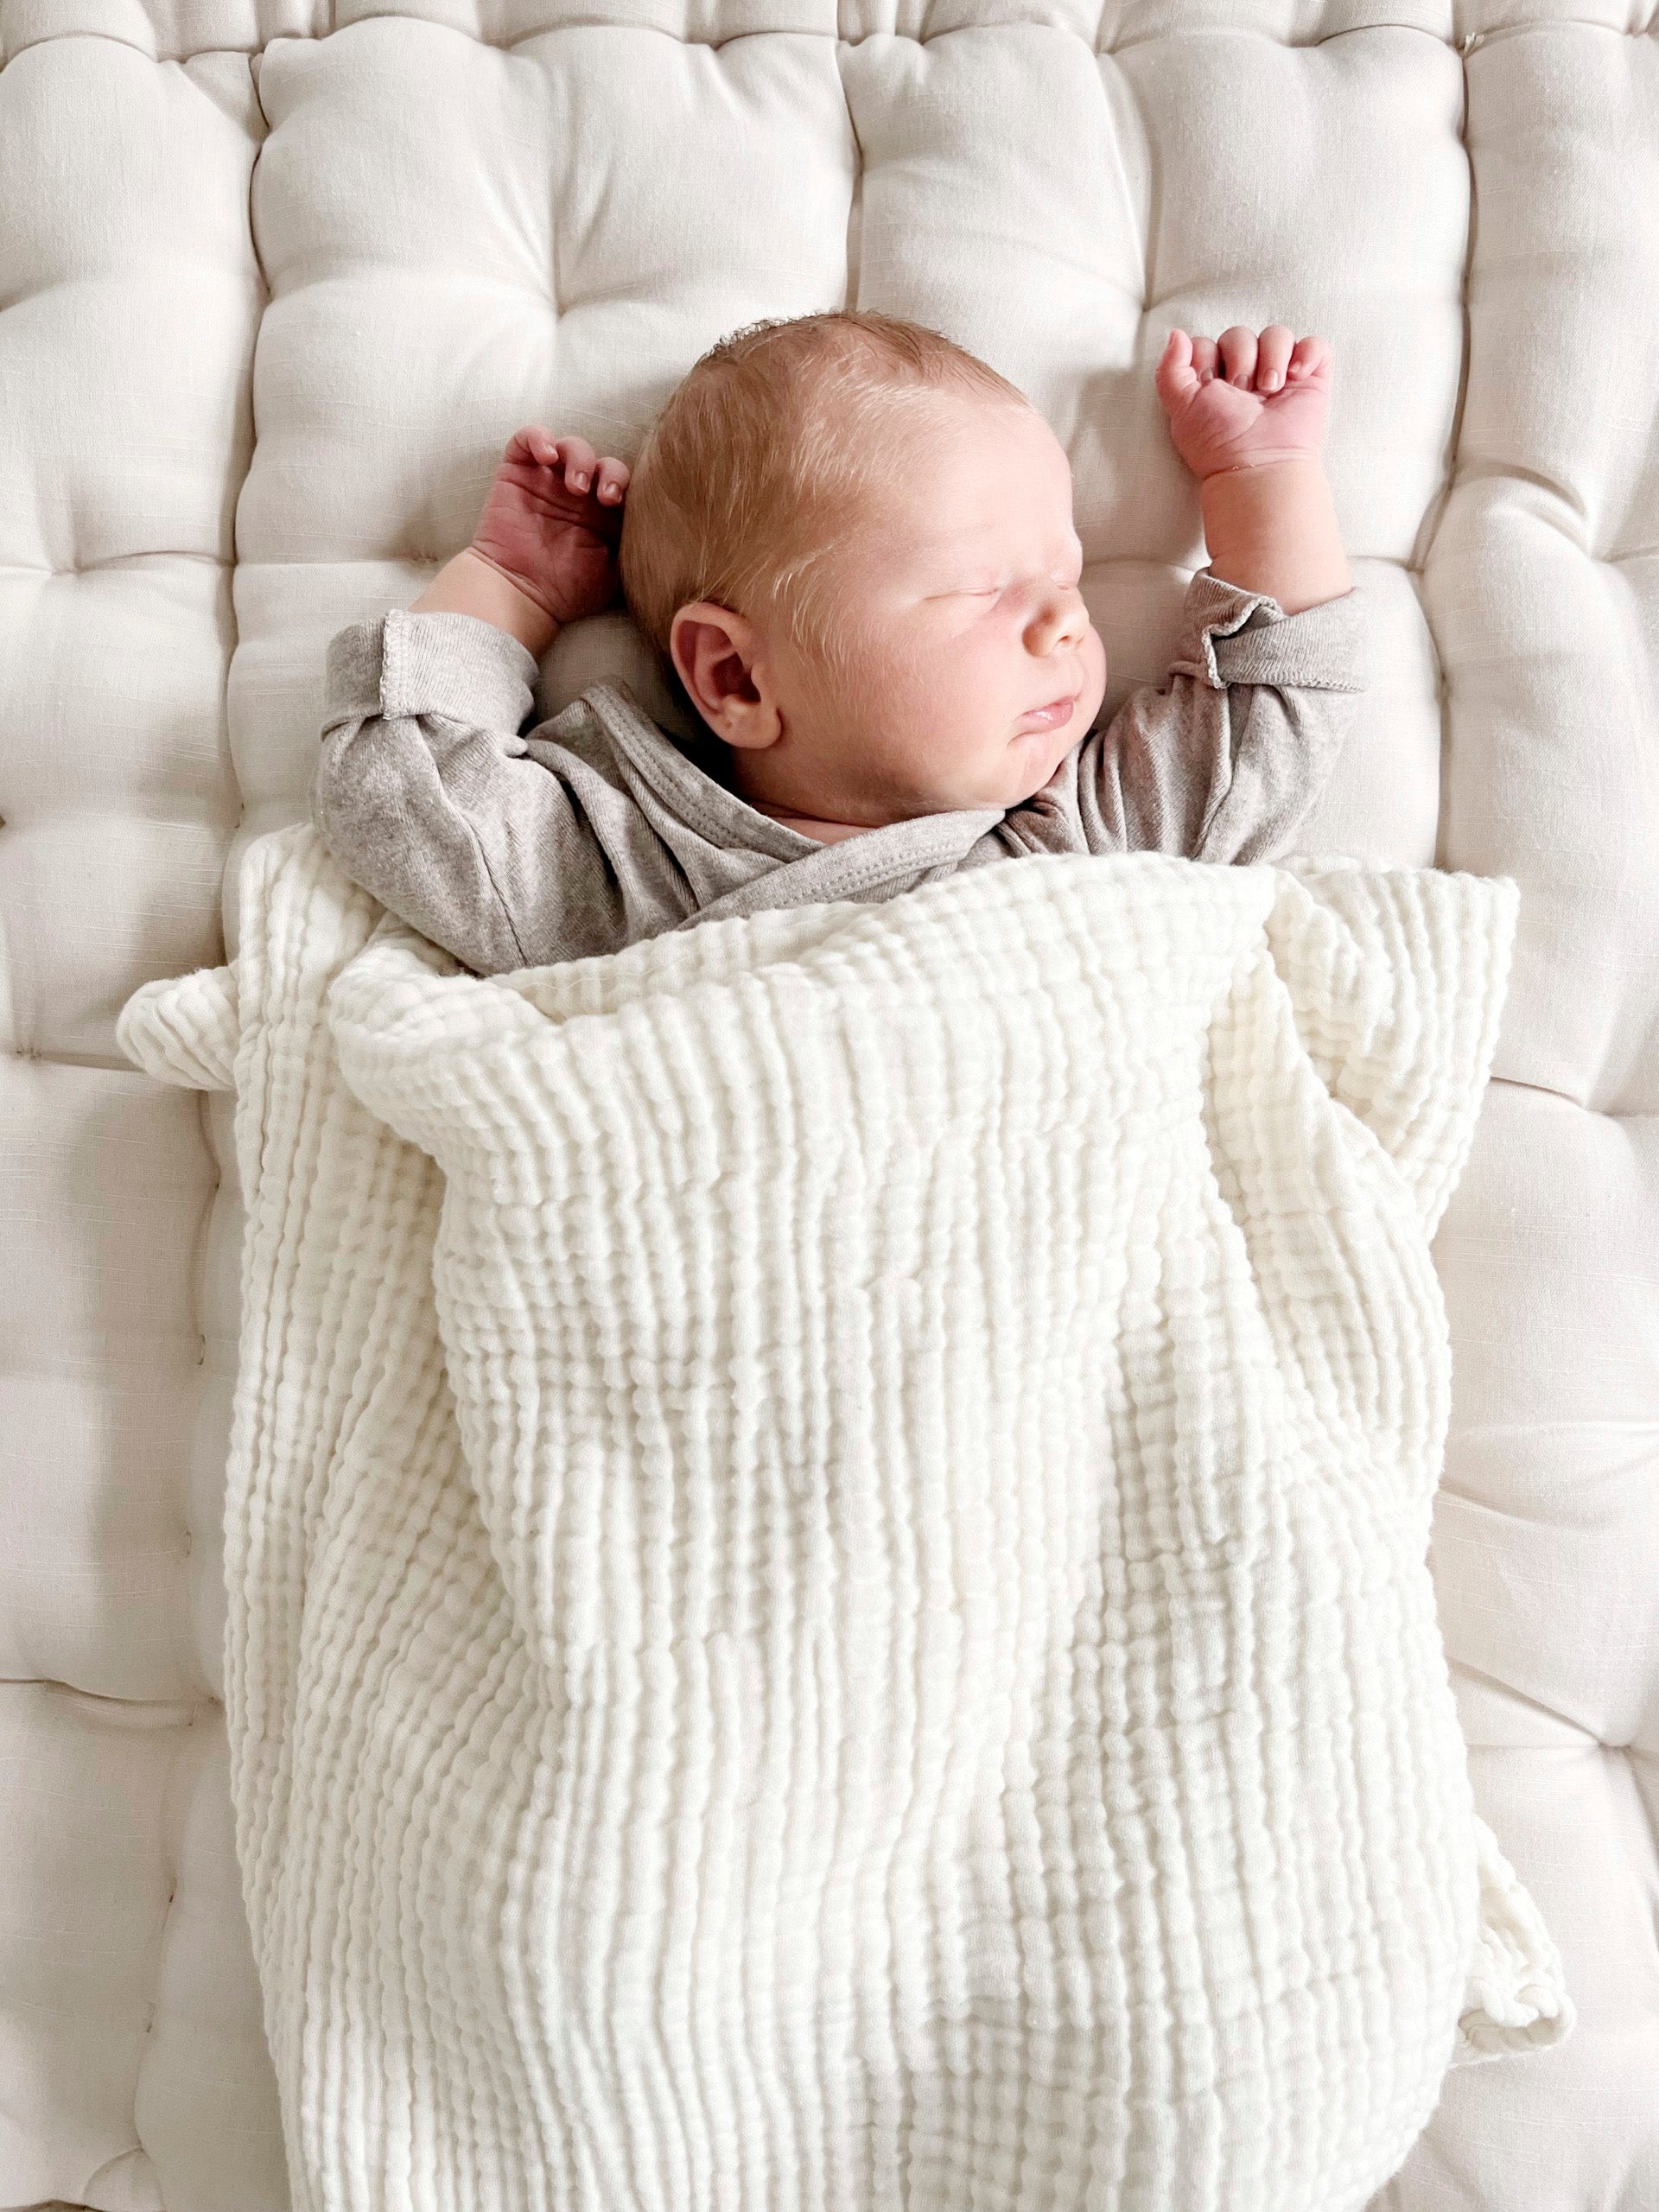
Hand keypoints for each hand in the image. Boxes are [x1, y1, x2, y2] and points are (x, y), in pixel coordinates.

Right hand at [468, 427, 631, 627]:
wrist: (521, 594)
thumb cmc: (567, 590)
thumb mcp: (613, 573)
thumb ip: (634, 547)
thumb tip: (661, 529)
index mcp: (602, 514)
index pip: (624, 483)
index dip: (626, 485)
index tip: (619, 504)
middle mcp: (577, 495)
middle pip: (603, 461)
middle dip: (609, 472)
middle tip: (604, 497)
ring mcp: (547, 481)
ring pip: (571, 446)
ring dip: (579, 458)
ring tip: (575, 487)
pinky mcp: (517, 473)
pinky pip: (527, 438)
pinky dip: (539, 437)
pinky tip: (547, 456)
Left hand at [1155, 325, 1331, 481]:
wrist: (1259, 464)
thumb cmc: (1218, 442)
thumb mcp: (1181, 406)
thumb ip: (1170, 369)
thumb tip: (1177, 334)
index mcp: (1213, 381)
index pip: (1208, 343)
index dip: (1207, 357)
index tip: (1210, 386)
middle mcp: (1246, 375)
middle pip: (1240, 334)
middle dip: (1240, 359)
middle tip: (1242, 392)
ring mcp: (1279, 376)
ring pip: (1277, 334)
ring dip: (1271, 357)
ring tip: (1269, 390)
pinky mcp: (1310, 381)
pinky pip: (1315, 345)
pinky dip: (1307, 354)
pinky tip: (1295, 377)